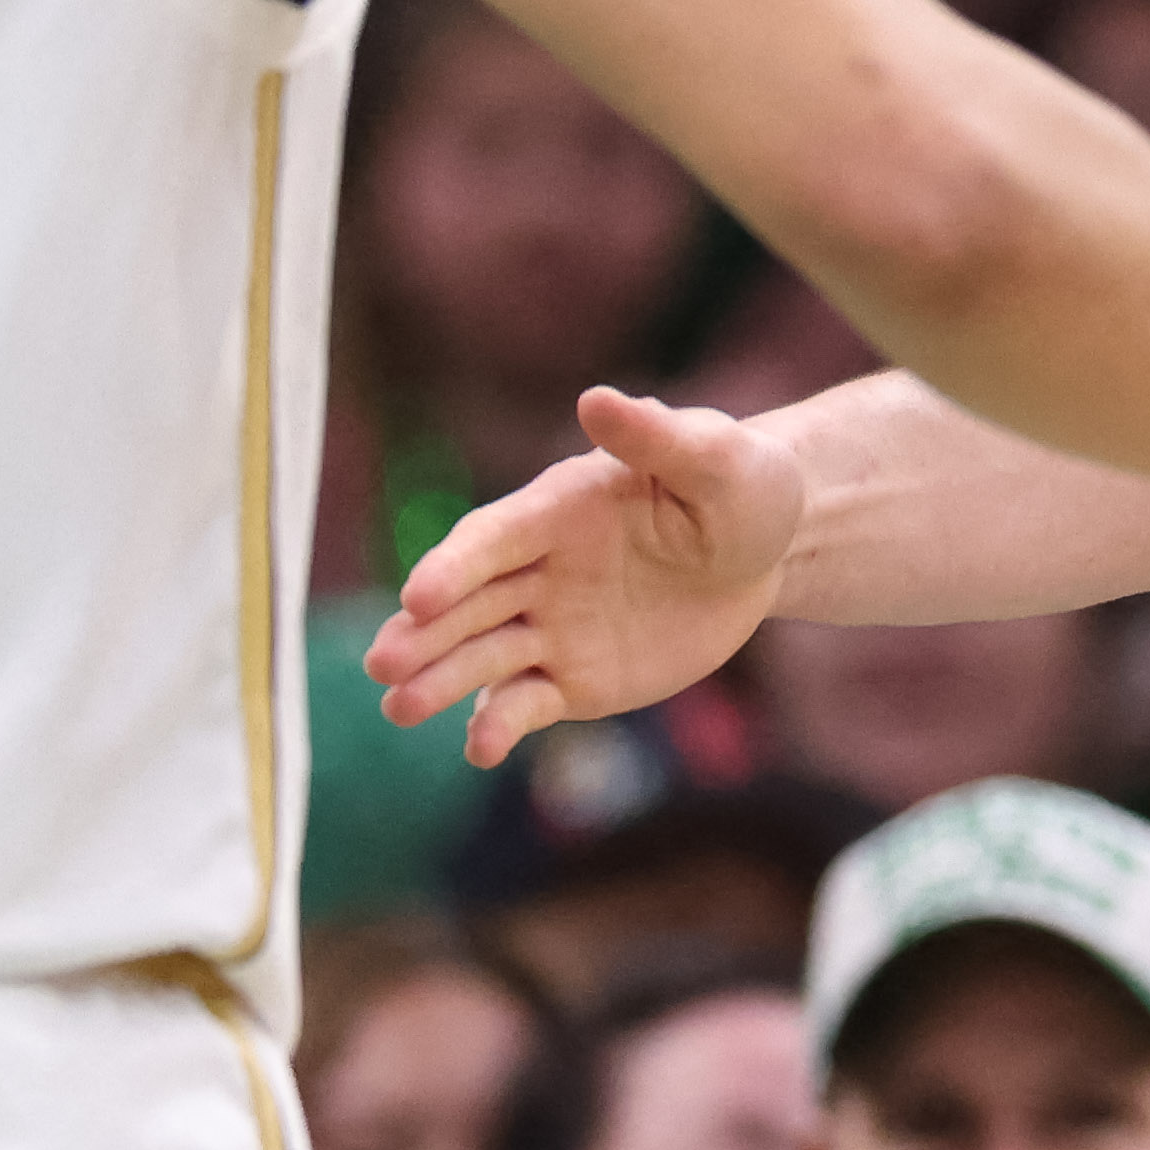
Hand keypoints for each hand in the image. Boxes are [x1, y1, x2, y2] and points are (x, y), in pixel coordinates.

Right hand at [366, 387, 799, 767]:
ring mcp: (551, 626)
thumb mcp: (712, 458)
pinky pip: (527, 703)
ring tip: (398, 709)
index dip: (455, 566)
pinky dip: (500, 725)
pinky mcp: (573, 678)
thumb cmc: (739, 485)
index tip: (420, 596)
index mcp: (558, 509)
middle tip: (382, 665)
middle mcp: (539, 569)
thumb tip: (597, 399)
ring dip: (441, 682)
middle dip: (423, 633)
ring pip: (484, 657)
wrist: (767, 549)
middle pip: (468, 604)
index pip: (493, 539)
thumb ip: (654, 437)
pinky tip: (480, 749)